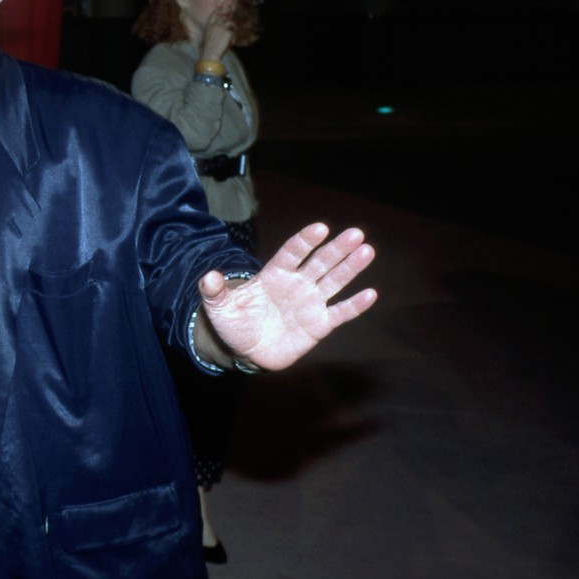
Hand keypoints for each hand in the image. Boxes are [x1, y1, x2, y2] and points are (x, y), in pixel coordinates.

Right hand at [198, 12, 234, 61]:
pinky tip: (231, 43)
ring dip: (233, 27)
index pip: (213, 15)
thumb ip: (212, 32)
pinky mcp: (228, 32)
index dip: (218, 10)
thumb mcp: (206, 38)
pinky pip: (233, 33)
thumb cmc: (207, 49)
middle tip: (231, 16)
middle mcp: (215, 25)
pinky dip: (233, 38)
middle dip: (228, 15)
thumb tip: (220, 30)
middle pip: (224, 16)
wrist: (210, 54)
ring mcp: (222, 27)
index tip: (221, 7)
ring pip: (230, 23)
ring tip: (234, 31)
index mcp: (208, 26)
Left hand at [200, 223, 376, 369]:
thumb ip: (215, 292)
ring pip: (334, 282)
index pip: (292, 253)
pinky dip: (355, 305)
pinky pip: (340, 313)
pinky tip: (370, 294)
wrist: (247, 351)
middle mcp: (297, 284)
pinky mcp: (319, 325)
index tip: (320, 228)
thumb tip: (207, 277)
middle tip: (356, 233)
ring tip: (367, 251)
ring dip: (351, 268)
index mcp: (274, 275)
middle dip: (337, 249)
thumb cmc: (234, 323)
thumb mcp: (219, 308)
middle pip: (319, 262)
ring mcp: (310, 303)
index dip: (305, 241)